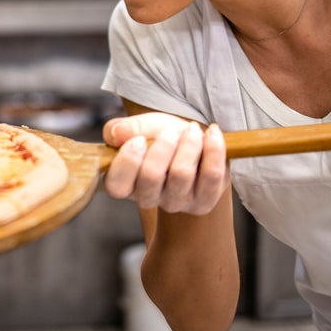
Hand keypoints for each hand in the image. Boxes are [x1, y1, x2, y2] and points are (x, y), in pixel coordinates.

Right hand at [102, 113, 228, 214]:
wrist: (193, 142)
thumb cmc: (161, 137)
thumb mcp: (140, 127)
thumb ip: (123, 128)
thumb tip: (118, 134)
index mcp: (125, 183)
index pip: (117, 185)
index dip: (127, 162)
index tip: (139, 140)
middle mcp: (148, 198)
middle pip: (150, 177)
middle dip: (162, 147)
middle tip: (170, 131)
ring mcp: (177, 203)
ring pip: (181, 175)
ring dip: (188, 144)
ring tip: (192, 129)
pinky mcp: (204, 201)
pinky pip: (211, 177)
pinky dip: (213, 150)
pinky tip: (212, 134)